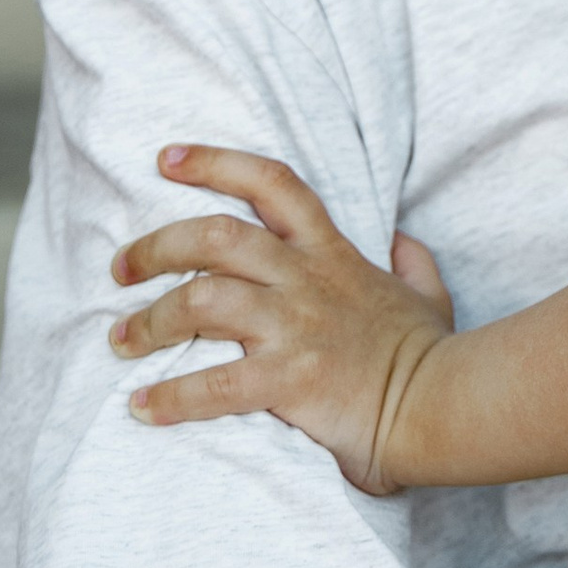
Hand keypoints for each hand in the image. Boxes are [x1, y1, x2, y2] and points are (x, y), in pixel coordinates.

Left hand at [110, 145, 454, 494]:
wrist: (446, 404)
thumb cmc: (432, 354)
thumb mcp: (429, 293)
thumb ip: (411, 262)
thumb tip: (399, 243)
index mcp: (331, 254)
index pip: (272, 184)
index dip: (215, 162)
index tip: (166, 159)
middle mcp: (306, 281)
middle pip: (216, 236)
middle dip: (157, 246)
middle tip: (121, 268)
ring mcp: (296, 328)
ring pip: (202, 301)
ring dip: (150, 320)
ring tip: (122, 341)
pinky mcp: (290, 380)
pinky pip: (214, 384)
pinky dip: (170, 397)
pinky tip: (143, 409)